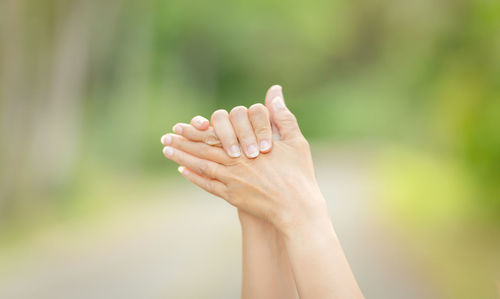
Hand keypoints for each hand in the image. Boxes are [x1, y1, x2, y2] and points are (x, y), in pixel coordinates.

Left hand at [161, 92, 328, 234]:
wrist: (298, 208)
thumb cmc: (299, 174)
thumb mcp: (295, 141)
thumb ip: (282, 116)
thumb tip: (275, 91)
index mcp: (248, 148)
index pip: (216, 135)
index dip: (197, 130)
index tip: (182, 125)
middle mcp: (236, 163)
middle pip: (204, 149)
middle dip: (183, 142)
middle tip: (165, 137)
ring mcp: (232, 182)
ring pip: (202, 166)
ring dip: (183, 157)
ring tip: (166, 150)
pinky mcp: (233, 198)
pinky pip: (208, 186)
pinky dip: (194, 178)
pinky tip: (183, 171)